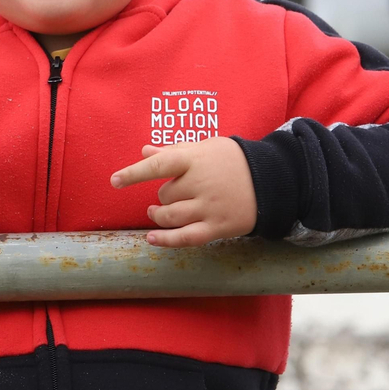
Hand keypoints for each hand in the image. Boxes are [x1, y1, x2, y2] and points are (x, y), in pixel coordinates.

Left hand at [110, 137, 256, 246]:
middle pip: (165, 194)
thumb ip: (173, 152)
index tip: (115, 180)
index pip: (159, 165)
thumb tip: (143, 152)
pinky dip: (166, 240)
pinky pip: (185, 238)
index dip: (134, 173)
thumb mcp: (205, 148)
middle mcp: (201, 184)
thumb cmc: (233, 161)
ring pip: (170, 216)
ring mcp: (209, 207)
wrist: (273, 180)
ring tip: (157, 211)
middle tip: (178, 190)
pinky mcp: (218, 227)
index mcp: (196, 159)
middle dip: (165, 194)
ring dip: (159, 215)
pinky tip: (152, 238)